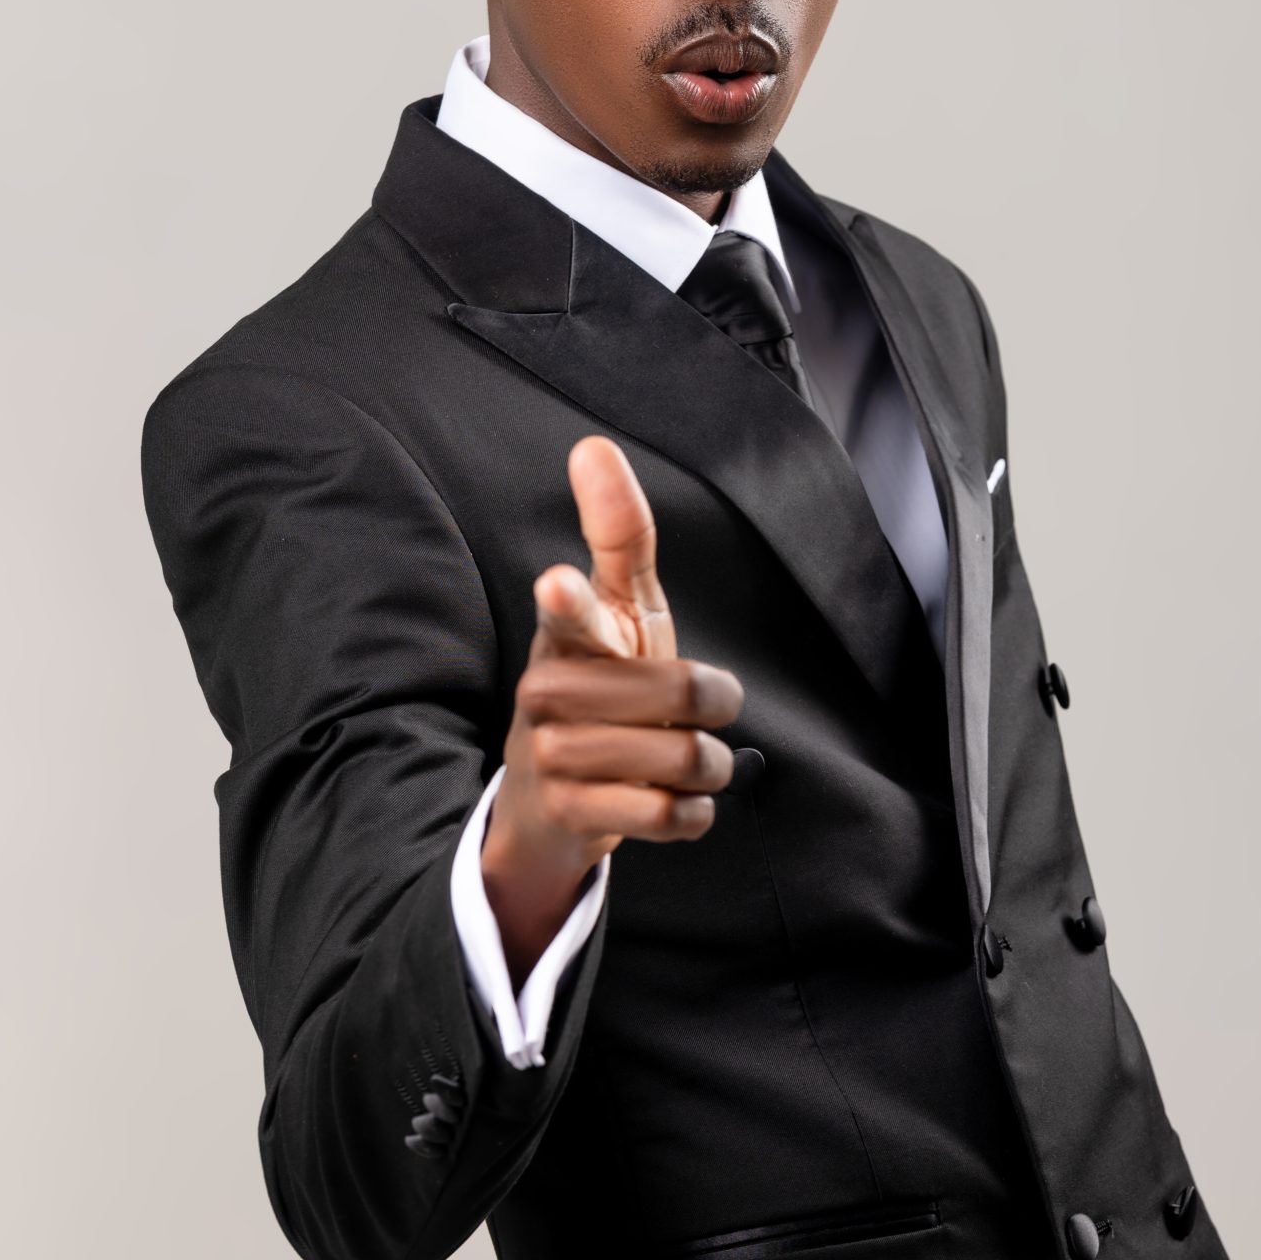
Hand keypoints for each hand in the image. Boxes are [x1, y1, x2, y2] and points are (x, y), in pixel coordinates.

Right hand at [481, 434, 743, 983]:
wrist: (549, 797)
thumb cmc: (601, 681)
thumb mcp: (619, 608)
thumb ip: (618, 532)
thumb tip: (591, 445)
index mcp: (567, 632)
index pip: (570, 606)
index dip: (569, 596)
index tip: (557, 580)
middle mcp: (548, 689)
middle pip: (678, 692)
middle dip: (712, 704)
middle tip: (695, 710)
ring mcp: (553, 754)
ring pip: (684, 758)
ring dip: (708, 765)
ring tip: (680, 757)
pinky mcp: (570, 813)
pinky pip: (672, 814)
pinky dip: (692, 813)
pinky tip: (671, 802)